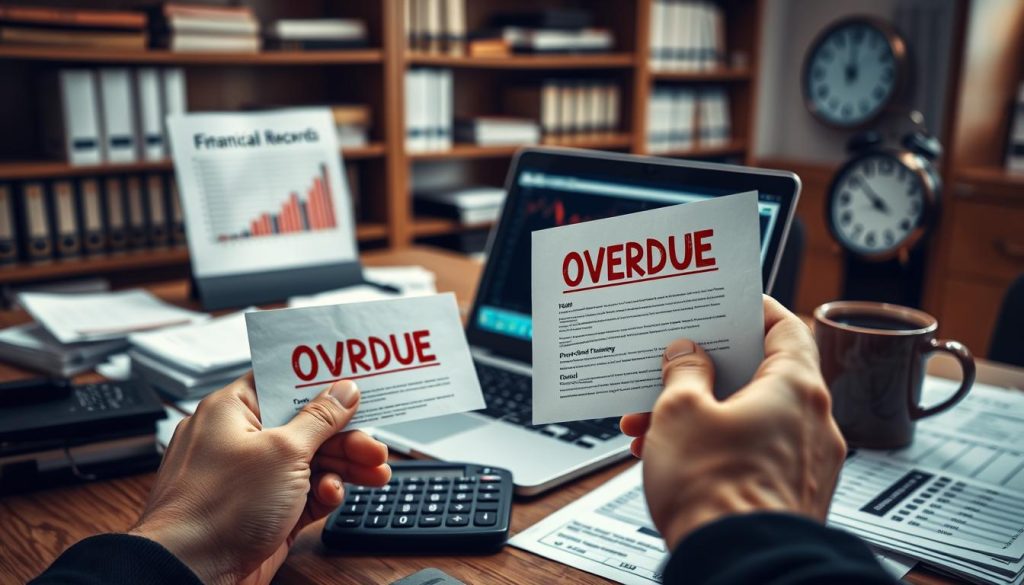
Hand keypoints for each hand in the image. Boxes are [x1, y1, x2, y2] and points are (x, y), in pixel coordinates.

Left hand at [130, 374, 390, 584]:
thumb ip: (319, 419)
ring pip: (310, 461)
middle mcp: (240, 439)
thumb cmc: (218, 508)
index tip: (357, 382)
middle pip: (306, 425)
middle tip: (375, 445)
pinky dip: (322, 493)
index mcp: (233, 410)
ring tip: (375, 473)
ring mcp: (252, 477)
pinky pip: (303, 492)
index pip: (283, 382)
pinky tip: (333, 496)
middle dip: (346, 436)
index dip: (322, 381)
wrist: (192, 573)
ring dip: (344, 466)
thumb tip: (343, 391)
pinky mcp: (264, 510)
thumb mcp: (283, 452)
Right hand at [620, 296, 845, 549]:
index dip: (753, 311)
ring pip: (752, 418)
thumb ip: (684, 371)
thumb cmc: (716, 491)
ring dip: (703, 416)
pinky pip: (754, 454)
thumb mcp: (681, 412)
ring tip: (655, 427)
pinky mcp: (793, 496)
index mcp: (796, 389)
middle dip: (706, 375)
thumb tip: (687, 355)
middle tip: (673, 370)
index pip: (786, 327)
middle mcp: (813, 423)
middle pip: (761, 376)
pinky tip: (673, 458)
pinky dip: (717, 448)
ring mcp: (807, 463)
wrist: (738, 566)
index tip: (727, 306)